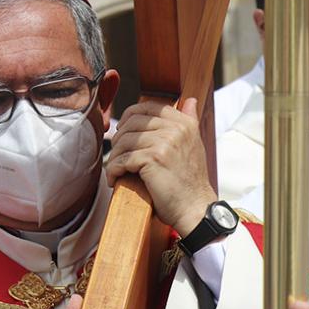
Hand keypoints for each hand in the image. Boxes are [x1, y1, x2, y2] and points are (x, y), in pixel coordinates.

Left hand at [106, 97, 214, 234]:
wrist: (195, 208)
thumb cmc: (190, 181)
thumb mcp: (194, 145)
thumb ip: (189, 121)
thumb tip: (190, 100)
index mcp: (184, 123)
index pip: (147, 107)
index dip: (129, 117)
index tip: (123, 133)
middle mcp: (175, 128)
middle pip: (132, 123)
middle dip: (119, 139)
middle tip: (118, 155)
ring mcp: (164, 142)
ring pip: (124, 141)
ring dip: (115, 157)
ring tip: (116, 168)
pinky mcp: (153, 159)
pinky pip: (122, 159)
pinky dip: (114, 170)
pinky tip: (115, 179)